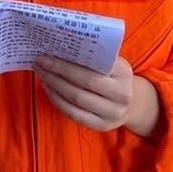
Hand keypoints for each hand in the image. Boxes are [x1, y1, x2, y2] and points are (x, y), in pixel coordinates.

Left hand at [34, 56, 159, 136]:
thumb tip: (60, 45)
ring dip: (55, 85)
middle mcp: (122, 94)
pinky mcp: (102, 126)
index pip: (94, 64)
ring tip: (42, 74)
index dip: (69, 60)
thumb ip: (94, 56)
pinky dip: (57, 101)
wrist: (132, 105)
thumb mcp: (113, 64)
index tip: (48, 51)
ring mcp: (113, 113)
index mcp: (124, 72)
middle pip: (84, 81)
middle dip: (58, 71)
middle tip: (40, 62)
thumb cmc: (114, 78)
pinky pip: (74, 114)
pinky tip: (48, 89)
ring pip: (76, 99)